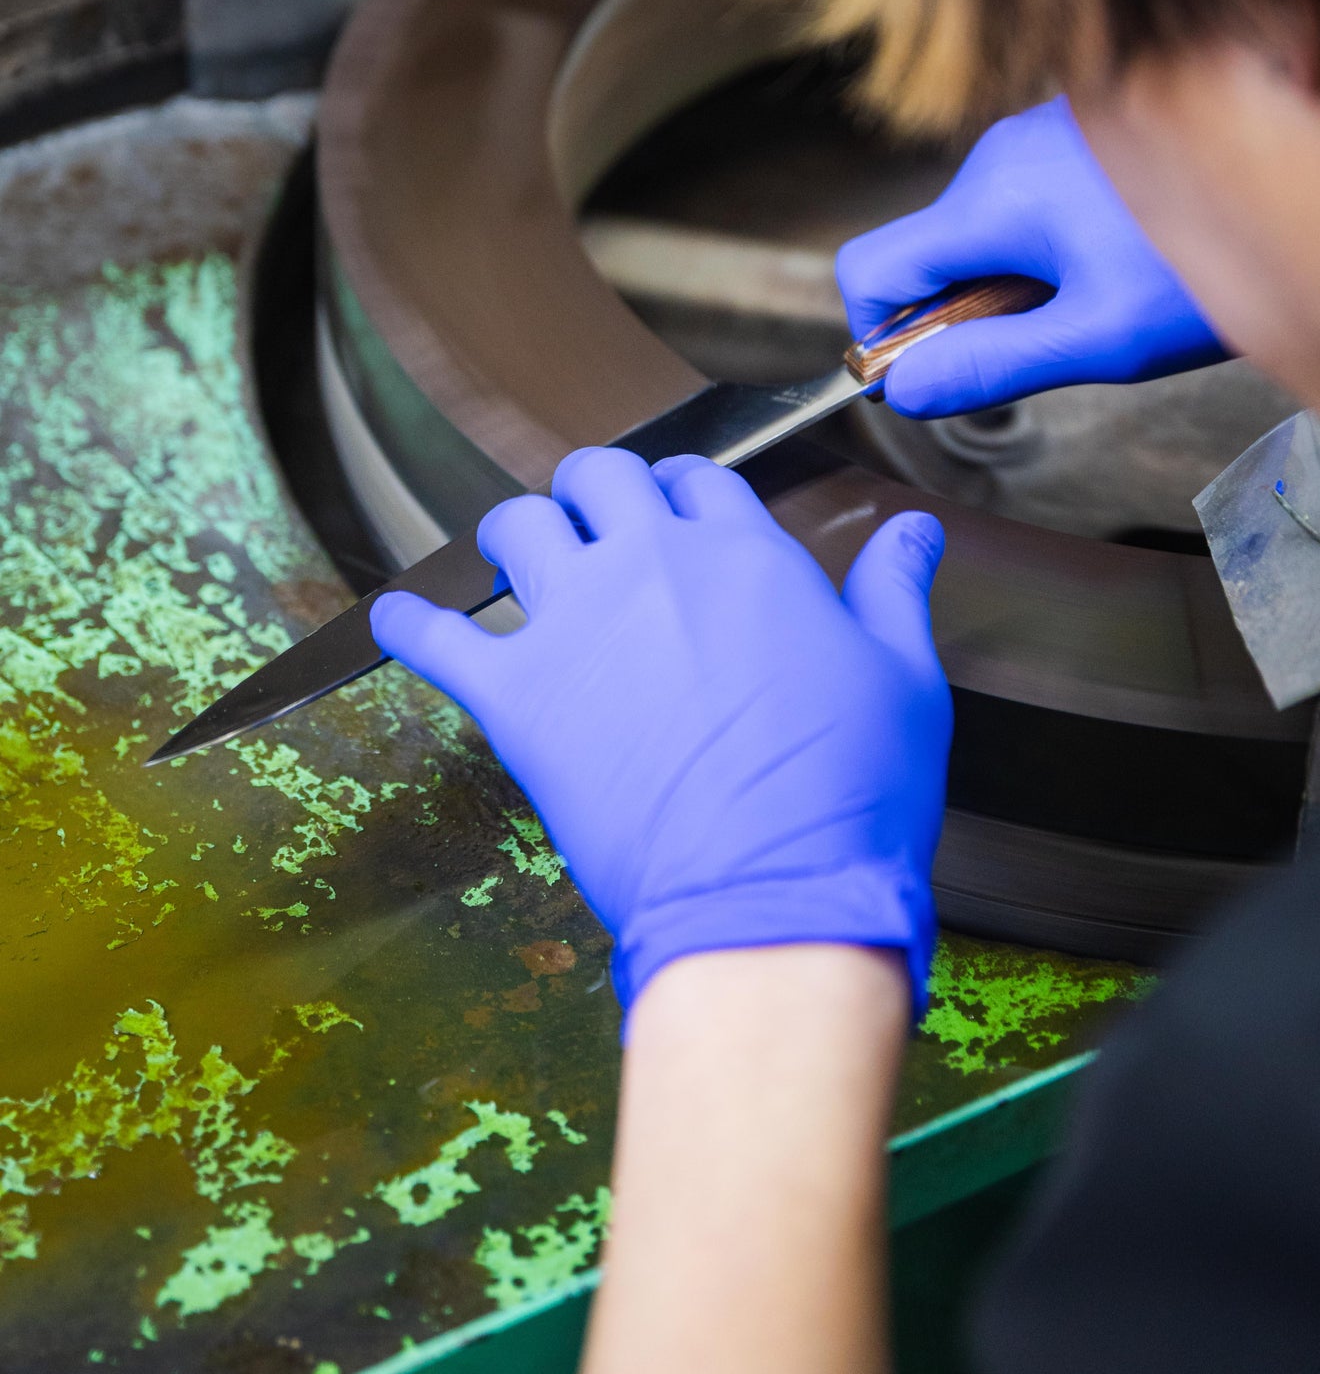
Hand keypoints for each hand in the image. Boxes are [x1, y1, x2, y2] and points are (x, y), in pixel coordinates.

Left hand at [371, 450, 951, 1018]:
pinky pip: (438, 638)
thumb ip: (893, 591)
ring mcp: (577, 624)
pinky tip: (396, 620)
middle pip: (596, 478)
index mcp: (745, 555)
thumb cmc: (850, 797)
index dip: (682, 490)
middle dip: (593, 492)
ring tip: (512, 558)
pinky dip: (410, 625)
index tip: (675, 512)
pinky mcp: (518, 697)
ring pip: (515, 525)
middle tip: (591, 525)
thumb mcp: (903, 679)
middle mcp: (652, 566)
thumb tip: (914, 530)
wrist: (774, 896)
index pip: (696, 480)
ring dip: (514, 534)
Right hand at [836, 94, 1227, 416]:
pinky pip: (1021, 203)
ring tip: (1099, 301)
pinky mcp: (1072, 135)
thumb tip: (904, 391)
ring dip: (1011, 283)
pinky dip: (1045, 249)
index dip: (880, 337)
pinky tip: (1115, 263)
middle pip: (926, 253)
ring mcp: (1037, 137)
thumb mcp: (1100, 338)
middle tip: (1047, 346)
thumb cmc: (1213, 263)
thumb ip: (991, 366)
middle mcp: (1001, 154)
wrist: (1301, 191)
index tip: (928, 377)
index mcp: (993, 198)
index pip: (870, 269)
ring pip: (977, 232)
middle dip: (963, 314)